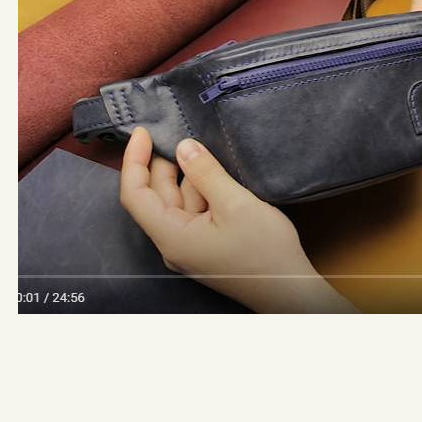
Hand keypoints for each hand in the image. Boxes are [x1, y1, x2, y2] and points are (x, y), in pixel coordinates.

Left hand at [120, 127, 356, 312]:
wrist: (288, 289)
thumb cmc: (264, 252)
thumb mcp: (235, 203)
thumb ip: (206, 172)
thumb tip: (183, 146)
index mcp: (171, 236)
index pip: (134, 194)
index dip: (133, 160)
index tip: (143, 132)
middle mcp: (172, 242)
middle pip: (155, 196)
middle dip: (162, 163)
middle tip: (178, 132)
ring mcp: (188, 245)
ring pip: (176, 200)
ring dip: (187, 175)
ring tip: (206, 151)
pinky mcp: (203, 244)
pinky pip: (193, 210)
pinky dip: (200, 189)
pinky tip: (216, 174)